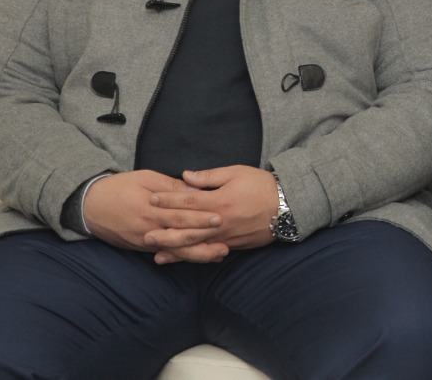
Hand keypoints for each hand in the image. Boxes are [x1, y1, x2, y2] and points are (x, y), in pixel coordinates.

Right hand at [83, 170, 225, 259]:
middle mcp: (148, 229)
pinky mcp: (142, 248)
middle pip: (181, 238)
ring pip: (175, 250)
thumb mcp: (145, 178)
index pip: (180, 215)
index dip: (201, 218)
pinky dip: (183, 256)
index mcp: (150, 209)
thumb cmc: (119, 187)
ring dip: (198, 254)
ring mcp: (145, 241)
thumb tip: (195, 188)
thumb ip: (170, 186)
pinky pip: (166, 253)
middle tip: (227, 242)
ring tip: (219, 254)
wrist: (90, 206)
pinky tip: (199, 256)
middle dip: (205, 240)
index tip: (220, 217)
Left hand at [145, 165, 279, 263]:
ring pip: (194, 244)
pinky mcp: (231, 245)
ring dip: (173, 247)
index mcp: (220, 201)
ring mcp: (225, 236)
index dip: (169, 199)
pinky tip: (177, 258)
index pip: (188, 200)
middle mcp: (220, 222)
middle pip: (187, 227)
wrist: (287, 207)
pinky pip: (206, 252)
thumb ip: (210, 176)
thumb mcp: (237, 172)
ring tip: (153, 250)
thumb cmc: (262, 186)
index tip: (152, 198)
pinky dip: (190, 255)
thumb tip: (186, 176)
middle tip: (144, 231)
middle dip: (164, 229)